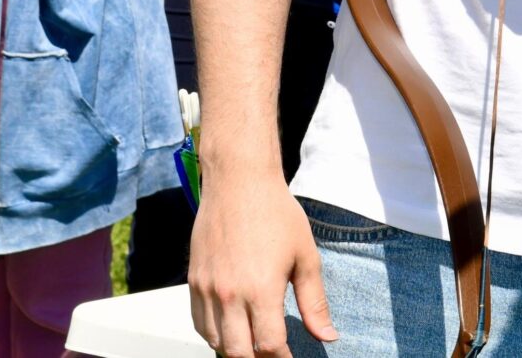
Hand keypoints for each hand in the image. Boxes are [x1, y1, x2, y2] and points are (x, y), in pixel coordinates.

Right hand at [189, 172, 335, 357]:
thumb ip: (314, 302)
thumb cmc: (276, 214)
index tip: (290, 357)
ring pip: (216, 342)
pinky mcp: (193, 281)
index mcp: (261, 289)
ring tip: (252, 343)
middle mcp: (229, 294)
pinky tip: (230, 330)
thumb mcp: (305, 256)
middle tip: (273, 354)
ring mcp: (207, 289)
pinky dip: (214, 335)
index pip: (269, 346)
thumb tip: (328, 337)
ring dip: (235, 350)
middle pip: (239, 353)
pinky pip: (199, 323)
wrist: (239, 181)